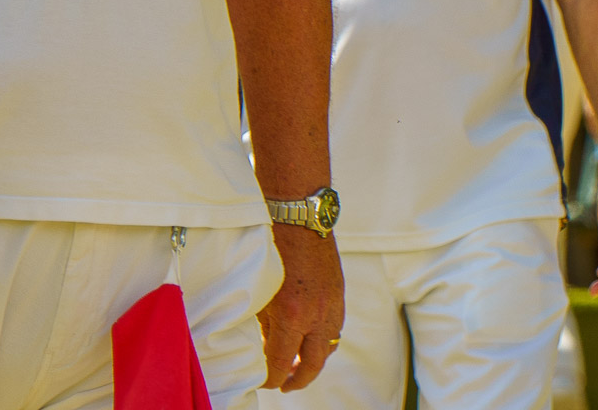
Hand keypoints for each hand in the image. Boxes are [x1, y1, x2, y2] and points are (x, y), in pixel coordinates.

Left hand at [259, 224, 343, 391]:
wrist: (297, 212)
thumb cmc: (269, 245)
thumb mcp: (258, 289)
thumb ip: (263, 322)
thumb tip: (264, 346)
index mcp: (291, 315)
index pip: (281, 364)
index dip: (271, 379)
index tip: (264, 382)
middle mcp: (316, 314)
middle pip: (312, 364)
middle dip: (297, 380)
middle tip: (284, 385)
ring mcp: (332, 304)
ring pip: (328, 347)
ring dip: (314, 361)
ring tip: (298, 366)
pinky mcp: (339, 292)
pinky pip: (336, 327)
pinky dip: (324, 340)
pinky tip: (312, 339)